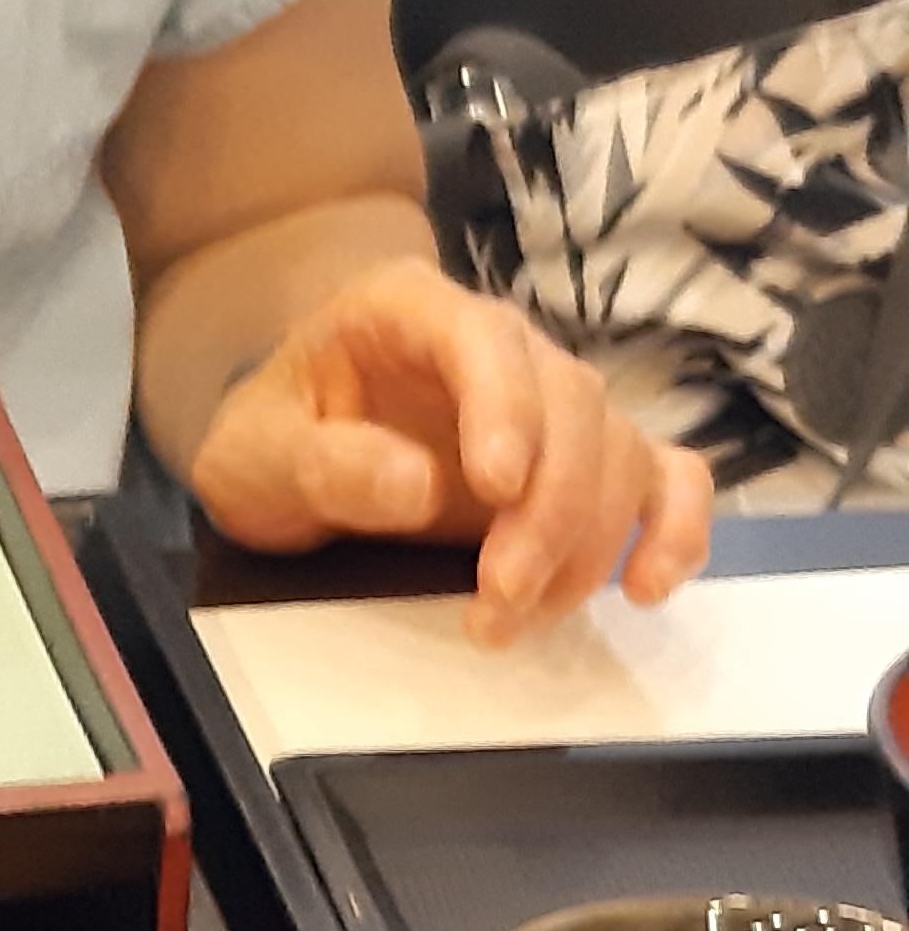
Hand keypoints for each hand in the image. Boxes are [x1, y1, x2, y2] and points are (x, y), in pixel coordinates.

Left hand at [187, 258, 713, 638]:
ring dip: (586, 545)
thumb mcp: (255, 457)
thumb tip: (420, 485)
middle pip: (570, 401)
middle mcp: (497, 344)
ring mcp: (549, 401)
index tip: (498, 489)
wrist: (287, 460)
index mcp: (410, 310)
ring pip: (617, 449)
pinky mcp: (581, 462)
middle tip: (498, 599)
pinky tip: (645, 589)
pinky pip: (663, 475)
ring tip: (513, 619)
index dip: (506, 408)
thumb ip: (324, 463)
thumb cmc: (272, 444)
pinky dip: (675, 528)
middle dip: (549, 511)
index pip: (483, 337)